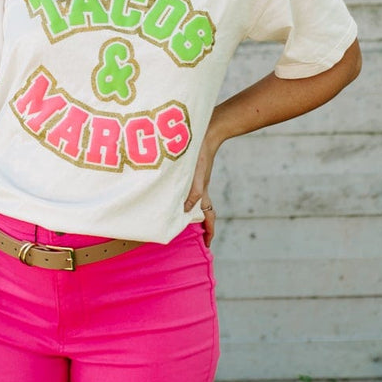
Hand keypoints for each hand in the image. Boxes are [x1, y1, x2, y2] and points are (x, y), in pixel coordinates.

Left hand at [183, 130, 220, 245]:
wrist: (205, 136)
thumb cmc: (201, 156)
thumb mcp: (197, 177)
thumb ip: (193, 193)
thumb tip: (185, 210)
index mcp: (203, 194)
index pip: (209, 217)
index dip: (209, 231)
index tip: (207, 244)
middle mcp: (200, 191)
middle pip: (201, 212)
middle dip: (199, 225)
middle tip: (193, 236)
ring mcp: (195, 183)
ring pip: (193, 203)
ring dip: (189, 213)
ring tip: (179, 222)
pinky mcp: (190, 175)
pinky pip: (186, 192)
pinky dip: (181, 199)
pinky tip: (172, 198)